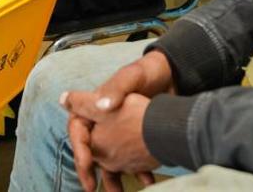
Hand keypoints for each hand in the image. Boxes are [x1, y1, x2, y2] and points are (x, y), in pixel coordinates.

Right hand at [62, 51, 171, 189]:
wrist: (174, 76)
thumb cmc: (148, 72)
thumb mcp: (130, 76)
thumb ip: (116, 89)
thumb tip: (102, 105)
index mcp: (95, 105)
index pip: (78, 129)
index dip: (79, 148)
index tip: (86, 164)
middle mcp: (104, 120)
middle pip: (91, 148)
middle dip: (91, 170)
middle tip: (92, 187)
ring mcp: (120, 130)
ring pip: (111, 158)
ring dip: (114, 177)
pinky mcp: (137, 137)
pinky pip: (132, 158)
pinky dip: (138, 171)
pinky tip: (147, 180)